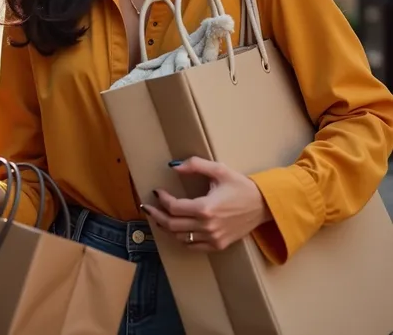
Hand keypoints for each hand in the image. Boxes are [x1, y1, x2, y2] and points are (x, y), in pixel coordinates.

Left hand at [141, 157, 271, 251]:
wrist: (262, 205)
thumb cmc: (241, 186)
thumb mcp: (219, 170)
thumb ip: (195, 165)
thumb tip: (174, 167)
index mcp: (205, 208)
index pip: (174, 207)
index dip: (162, 200)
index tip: (157, 192)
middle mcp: (207, 227)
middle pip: (172, 225)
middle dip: (156, 215)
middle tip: (147, 207)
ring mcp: (212, 239)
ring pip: (180, 237)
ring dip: (166, 227)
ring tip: (158, 217)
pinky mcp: (217, 245)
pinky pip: (192, 246)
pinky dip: (181, 238)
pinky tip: (175, 229)